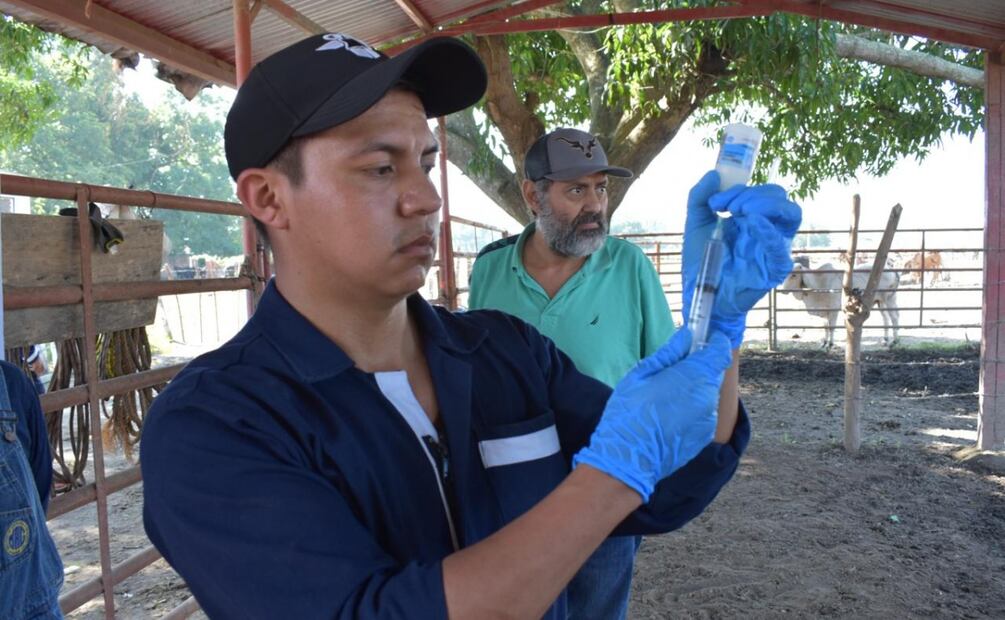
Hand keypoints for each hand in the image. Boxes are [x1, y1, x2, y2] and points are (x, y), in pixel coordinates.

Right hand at [573, 328, 732, 501]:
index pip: (718, 350)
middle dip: (698, 368)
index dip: (713, 341)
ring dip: (694, 390)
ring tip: (666, 398)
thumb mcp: (641, 374)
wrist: (629, 458)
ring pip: (707, 394)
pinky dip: (691, 409)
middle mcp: (707, 396)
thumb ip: (669, 353)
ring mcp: (708, 418)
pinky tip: (668, 416)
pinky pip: (703, 413)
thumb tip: (686, 337)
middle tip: (673, 371)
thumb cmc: (629, 412)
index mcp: (693, 376)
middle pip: (712, 372)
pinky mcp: (704, 435)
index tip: (704, 338)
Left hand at [682, 171, 801, 346]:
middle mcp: (766, 229)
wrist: (699, 293)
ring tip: (741, 210)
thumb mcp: (695, 223)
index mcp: (751, 217)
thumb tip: (715, 173)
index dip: (741, 189)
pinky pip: (782, 247)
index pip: (762, 192)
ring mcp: (773, 247)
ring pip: (790, 214)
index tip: (716, 201)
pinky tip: (753, 224)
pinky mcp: (774, 268)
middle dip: (754, 194)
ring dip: (767, 205)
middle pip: (779, 198)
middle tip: (730, 206)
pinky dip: (770, 231)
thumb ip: (699, 197)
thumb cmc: (701, 260)